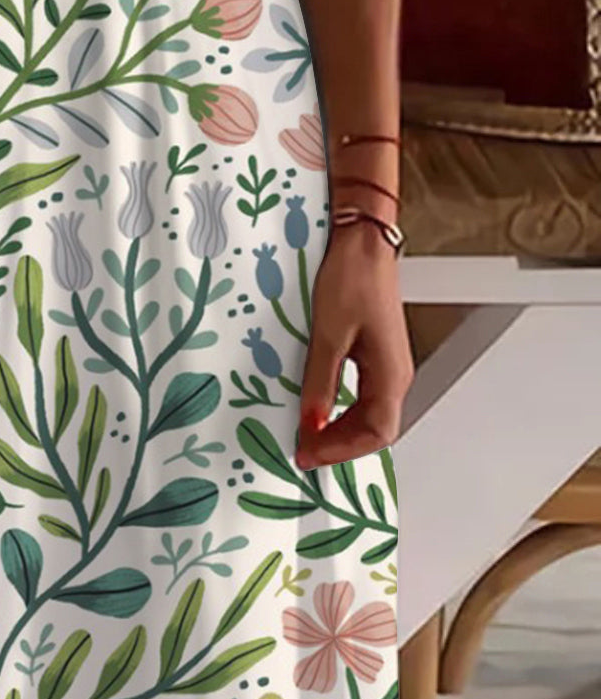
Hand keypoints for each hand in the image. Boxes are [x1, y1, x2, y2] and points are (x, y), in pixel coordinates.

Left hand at [295, 222, 412, 470]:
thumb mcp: (328, 334)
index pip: (376, 432)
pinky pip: (363, 394)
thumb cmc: (351, 279)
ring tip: (309, 435)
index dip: (342, 450)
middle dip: (341, 444)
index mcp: (391, 373)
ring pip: (370, 413)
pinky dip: (342, 409)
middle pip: (376, 428)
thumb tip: (312, 423)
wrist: (362, 242)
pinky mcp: (375, 350)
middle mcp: (395, 373)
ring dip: (342, 429)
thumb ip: (320, 382)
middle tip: (304, 451)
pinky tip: (320, 407)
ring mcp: (387, 363)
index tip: (309, 455)